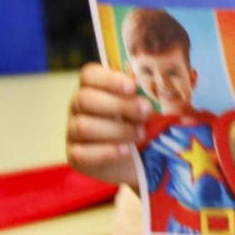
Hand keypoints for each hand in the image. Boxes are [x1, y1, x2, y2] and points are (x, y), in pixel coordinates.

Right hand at [66, 63, 146, 188]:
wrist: (136, 159)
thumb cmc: (138, 123)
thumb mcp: (142, 107)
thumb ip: (145, 96)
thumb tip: (161, 92)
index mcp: (93, 87)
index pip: (89, 75)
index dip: (109, 79)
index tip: (132, 87)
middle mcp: (78, 106)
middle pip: (86, 99)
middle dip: (119, 106)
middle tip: (145, 112)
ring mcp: (73, 130)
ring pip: (84, 126)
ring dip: (117, 130)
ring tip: (140, 134)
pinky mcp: (76, 155)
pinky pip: (83, 153)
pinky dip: (107, 152)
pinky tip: (126, 150)